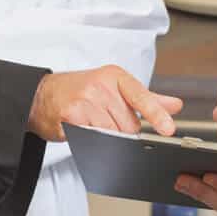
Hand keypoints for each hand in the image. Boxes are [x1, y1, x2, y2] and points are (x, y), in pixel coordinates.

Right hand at [27, 65, 181, 141]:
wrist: (41, 95)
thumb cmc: (79, 91)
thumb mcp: (114, 87)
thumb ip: (146, 98)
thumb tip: (175, 106)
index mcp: (115, 76)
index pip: (141, 96)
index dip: (156, 114)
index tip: (168, 128)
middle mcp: (101, 85)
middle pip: (129, 124)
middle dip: (123, 130)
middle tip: (106, 119)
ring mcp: (86, 100)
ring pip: (113, 134)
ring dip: (107, 137)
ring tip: (93, 123)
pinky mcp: (72, 115)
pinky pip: (94, 138)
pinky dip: (93, 140)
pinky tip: (84, 129)